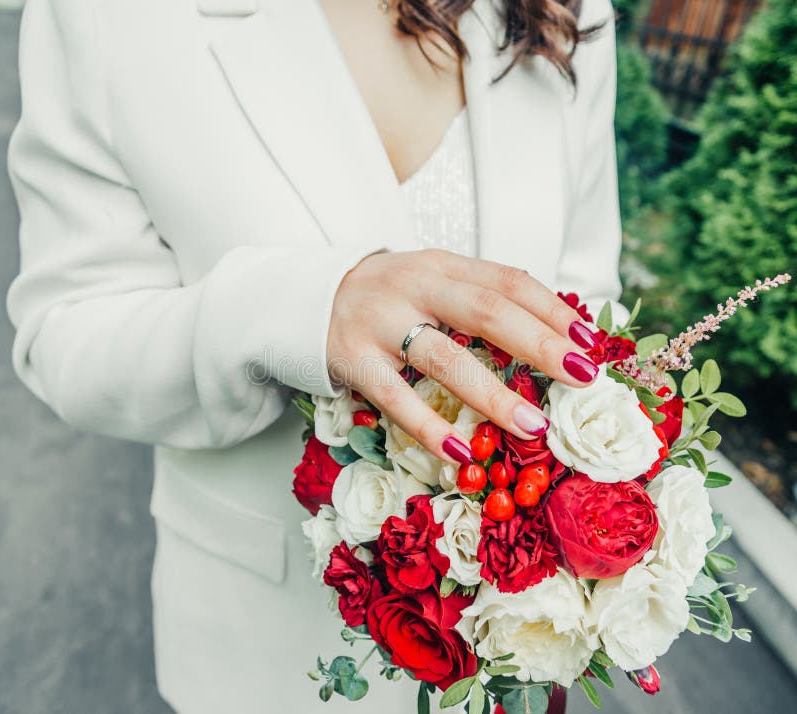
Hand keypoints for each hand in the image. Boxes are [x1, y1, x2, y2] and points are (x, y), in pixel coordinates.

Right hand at [327, 249, 598, 463]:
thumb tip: (551, 337)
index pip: (507, 281)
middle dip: (540, 345)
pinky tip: (461, 453)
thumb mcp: (432, 281)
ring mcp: (381, 322)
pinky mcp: (353, 359)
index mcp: (442, 264)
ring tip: (534, 426)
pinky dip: (429, 427)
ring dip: (494, 395)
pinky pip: (396, 397)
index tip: (589, 342)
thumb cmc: (387, 297)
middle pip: (487, 312)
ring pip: (445, 359)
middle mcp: (414, 286)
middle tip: (581, 378)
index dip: (552, 310)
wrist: (307, 298)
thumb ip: (478, 299)